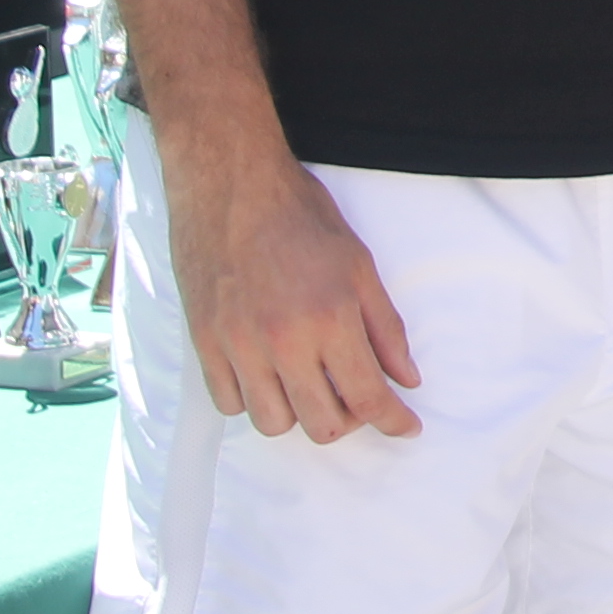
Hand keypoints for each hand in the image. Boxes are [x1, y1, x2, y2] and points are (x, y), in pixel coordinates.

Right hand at [164, 115, 423, 441]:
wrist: (230, 184)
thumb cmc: (299, 216)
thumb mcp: (359, 265)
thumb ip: (385, 328)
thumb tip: (408, 379)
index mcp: (330, 318)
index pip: (369, 397)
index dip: (395, 422)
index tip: (407, 428)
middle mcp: (284, 341)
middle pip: (322, 425)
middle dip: (348, 422)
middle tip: (354, 397)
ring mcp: (239, 346)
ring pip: (272, 423)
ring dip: (298, 413)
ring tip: (308, 383)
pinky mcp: (204, 343)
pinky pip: (230, 404)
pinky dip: (253, 399)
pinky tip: (268, 373)